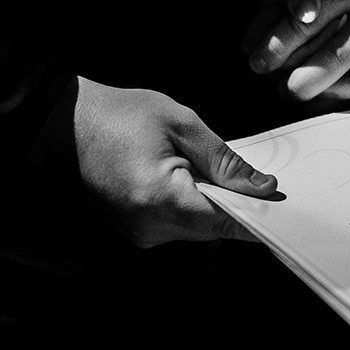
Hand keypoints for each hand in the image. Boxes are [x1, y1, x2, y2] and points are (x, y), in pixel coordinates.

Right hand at [72, 77, 276, 247]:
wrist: (65, 124)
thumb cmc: (119, 115)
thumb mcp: (181, 123)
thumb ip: (223, 159)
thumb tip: (261, 186)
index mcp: (160, 199)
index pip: (225, 222)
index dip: (258, 214)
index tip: (284, 203)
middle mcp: (148, 227)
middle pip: (213, 229)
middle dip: (237, 205)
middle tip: (254, 177)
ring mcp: (138, 234)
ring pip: (197, 229)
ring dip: (213, 204)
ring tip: (211, 169)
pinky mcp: (133, 231)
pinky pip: (177, 225)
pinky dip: (192, 205)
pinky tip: (190, 177)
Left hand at [244, 0, 349, 104]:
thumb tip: (258, 32)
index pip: (307, 22)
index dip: (277, 45)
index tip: (257, 61)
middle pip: (328, 63)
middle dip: (293, 80)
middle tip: (274, 79)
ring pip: (347, 85)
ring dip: (314, 94)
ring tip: (295, 86)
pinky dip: (336, 98)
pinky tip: (322, 91)